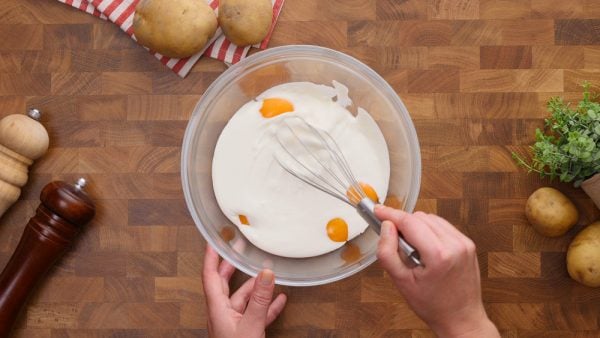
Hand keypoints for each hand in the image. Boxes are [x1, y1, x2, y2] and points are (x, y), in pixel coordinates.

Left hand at [202, 245, 286, 337]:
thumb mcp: (251, 324)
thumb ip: (260, 300)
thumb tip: (266, 274)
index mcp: (217, 308)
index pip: (210, 276)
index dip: (211, 257)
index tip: (214, 242)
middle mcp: (221, 313)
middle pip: (224, 283)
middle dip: (231, 266)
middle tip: (237, 251)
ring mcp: (232, 322)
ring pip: (242, 298)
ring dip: (255, 287)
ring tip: (268, 276)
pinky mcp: (243, 331)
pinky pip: (254, 312)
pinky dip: (266, 305)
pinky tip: (278, 300)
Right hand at [375, 206, 498, 337]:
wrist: (460, 318)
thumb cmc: (433, 305)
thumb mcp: (401, 282)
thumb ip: (388, 252)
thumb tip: (386, 227)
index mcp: (439, 254)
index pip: (409, 222)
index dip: (390, 214)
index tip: (378, 211)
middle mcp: (455, 244)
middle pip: (420, 217)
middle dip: (404, 224)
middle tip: (396, 243)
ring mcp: (464, 243)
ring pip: (431, 218)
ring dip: (417, 226)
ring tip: (414, 250)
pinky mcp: (468, 244)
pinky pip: (443, 226)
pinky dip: (430, 230)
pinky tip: (425, 248)